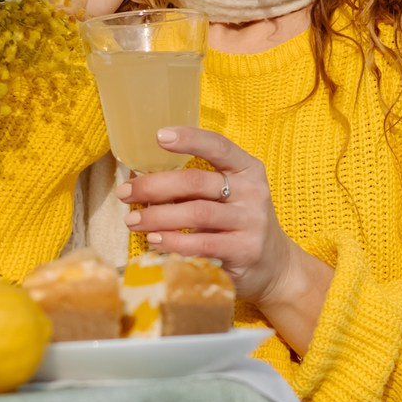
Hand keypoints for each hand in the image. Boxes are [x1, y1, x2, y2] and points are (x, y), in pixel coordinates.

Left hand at [118, 126, 333, 354]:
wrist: (275, 265)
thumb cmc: (240, 224)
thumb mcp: (230, 196)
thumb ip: (198, 186)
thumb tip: (143, 180)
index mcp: (248, 169)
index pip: (218, 146)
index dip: (189, 139)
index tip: (159, 136)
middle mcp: (252, 192)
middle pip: (196, 182)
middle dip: (154, 186)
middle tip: (126, 192)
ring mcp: (251, 222)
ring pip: (195, 214)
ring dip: (157, 216)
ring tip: (132, 220)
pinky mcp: (244, 250)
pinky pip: (201, 244)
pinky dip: (172, 242)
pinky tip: (154, 241)